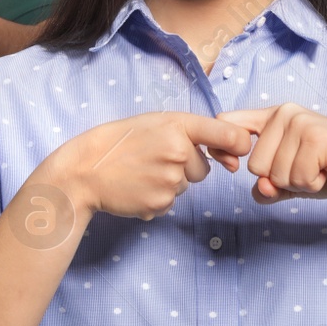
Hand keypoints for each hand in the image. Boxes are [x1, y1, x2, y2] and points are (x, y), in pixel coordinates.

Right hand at [45, 112, 251, 220]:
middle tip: (153, 157)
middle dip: (185, 166)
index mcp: (178, 125)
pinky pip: (172, 201)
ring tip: (141, 171)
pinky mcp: (162, 202)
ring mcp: (170, 180)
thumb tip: (233, 157)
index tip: (241, 149)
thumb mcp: (156, 123)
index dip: (239, 143)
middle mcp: (178, 152)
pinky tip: (137, 186)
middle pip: (203, 168)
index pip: (227, 134)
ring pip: (186, 185)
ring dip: (170, 181)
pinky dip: (158, 196)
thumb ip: (193, 133)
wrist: (85, 170)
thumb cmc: (121, 142)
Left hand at [220, 104, 326, 201]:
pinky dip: (313, 184)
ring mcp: (300, 122)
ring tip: (321, 169)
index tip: (230, 165)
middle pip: (254, 165)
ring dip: (299, 183)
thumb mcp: (293, 181)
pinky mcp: (316, 137)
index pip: (228, 123)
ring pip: (275, 175)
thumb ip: (269, 187)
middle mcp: (284, 113)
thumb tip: (260, 188)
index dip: (222, 149)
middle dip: (280, 180)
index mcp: (274, 117)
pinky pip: (297, 178)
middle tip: (309, 169)